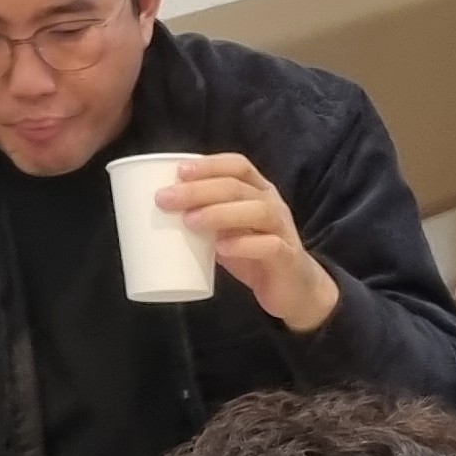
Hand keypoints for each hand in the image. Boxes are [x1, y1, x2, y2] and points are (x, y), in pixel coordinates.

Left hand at [160, 153, 341, 332]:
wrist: (294, 290)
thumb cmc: (254, 255)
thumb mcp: (227, 231)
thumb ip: (204, 220)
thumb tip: (160, 213)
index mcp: (258, 192)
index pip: (238, 166)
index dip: (209, 165)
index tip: (178, 172)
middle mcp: (273, 204)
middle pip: (238, 187)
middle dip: (200, 190)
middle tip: (166, 199)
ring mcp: (283, 230)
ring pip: (257, 211)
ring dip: (220, 213)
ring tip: (189, 221)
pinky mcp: (287, 258)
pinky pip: (270, 246)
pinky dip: (244, 245)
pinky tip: (221, 249)